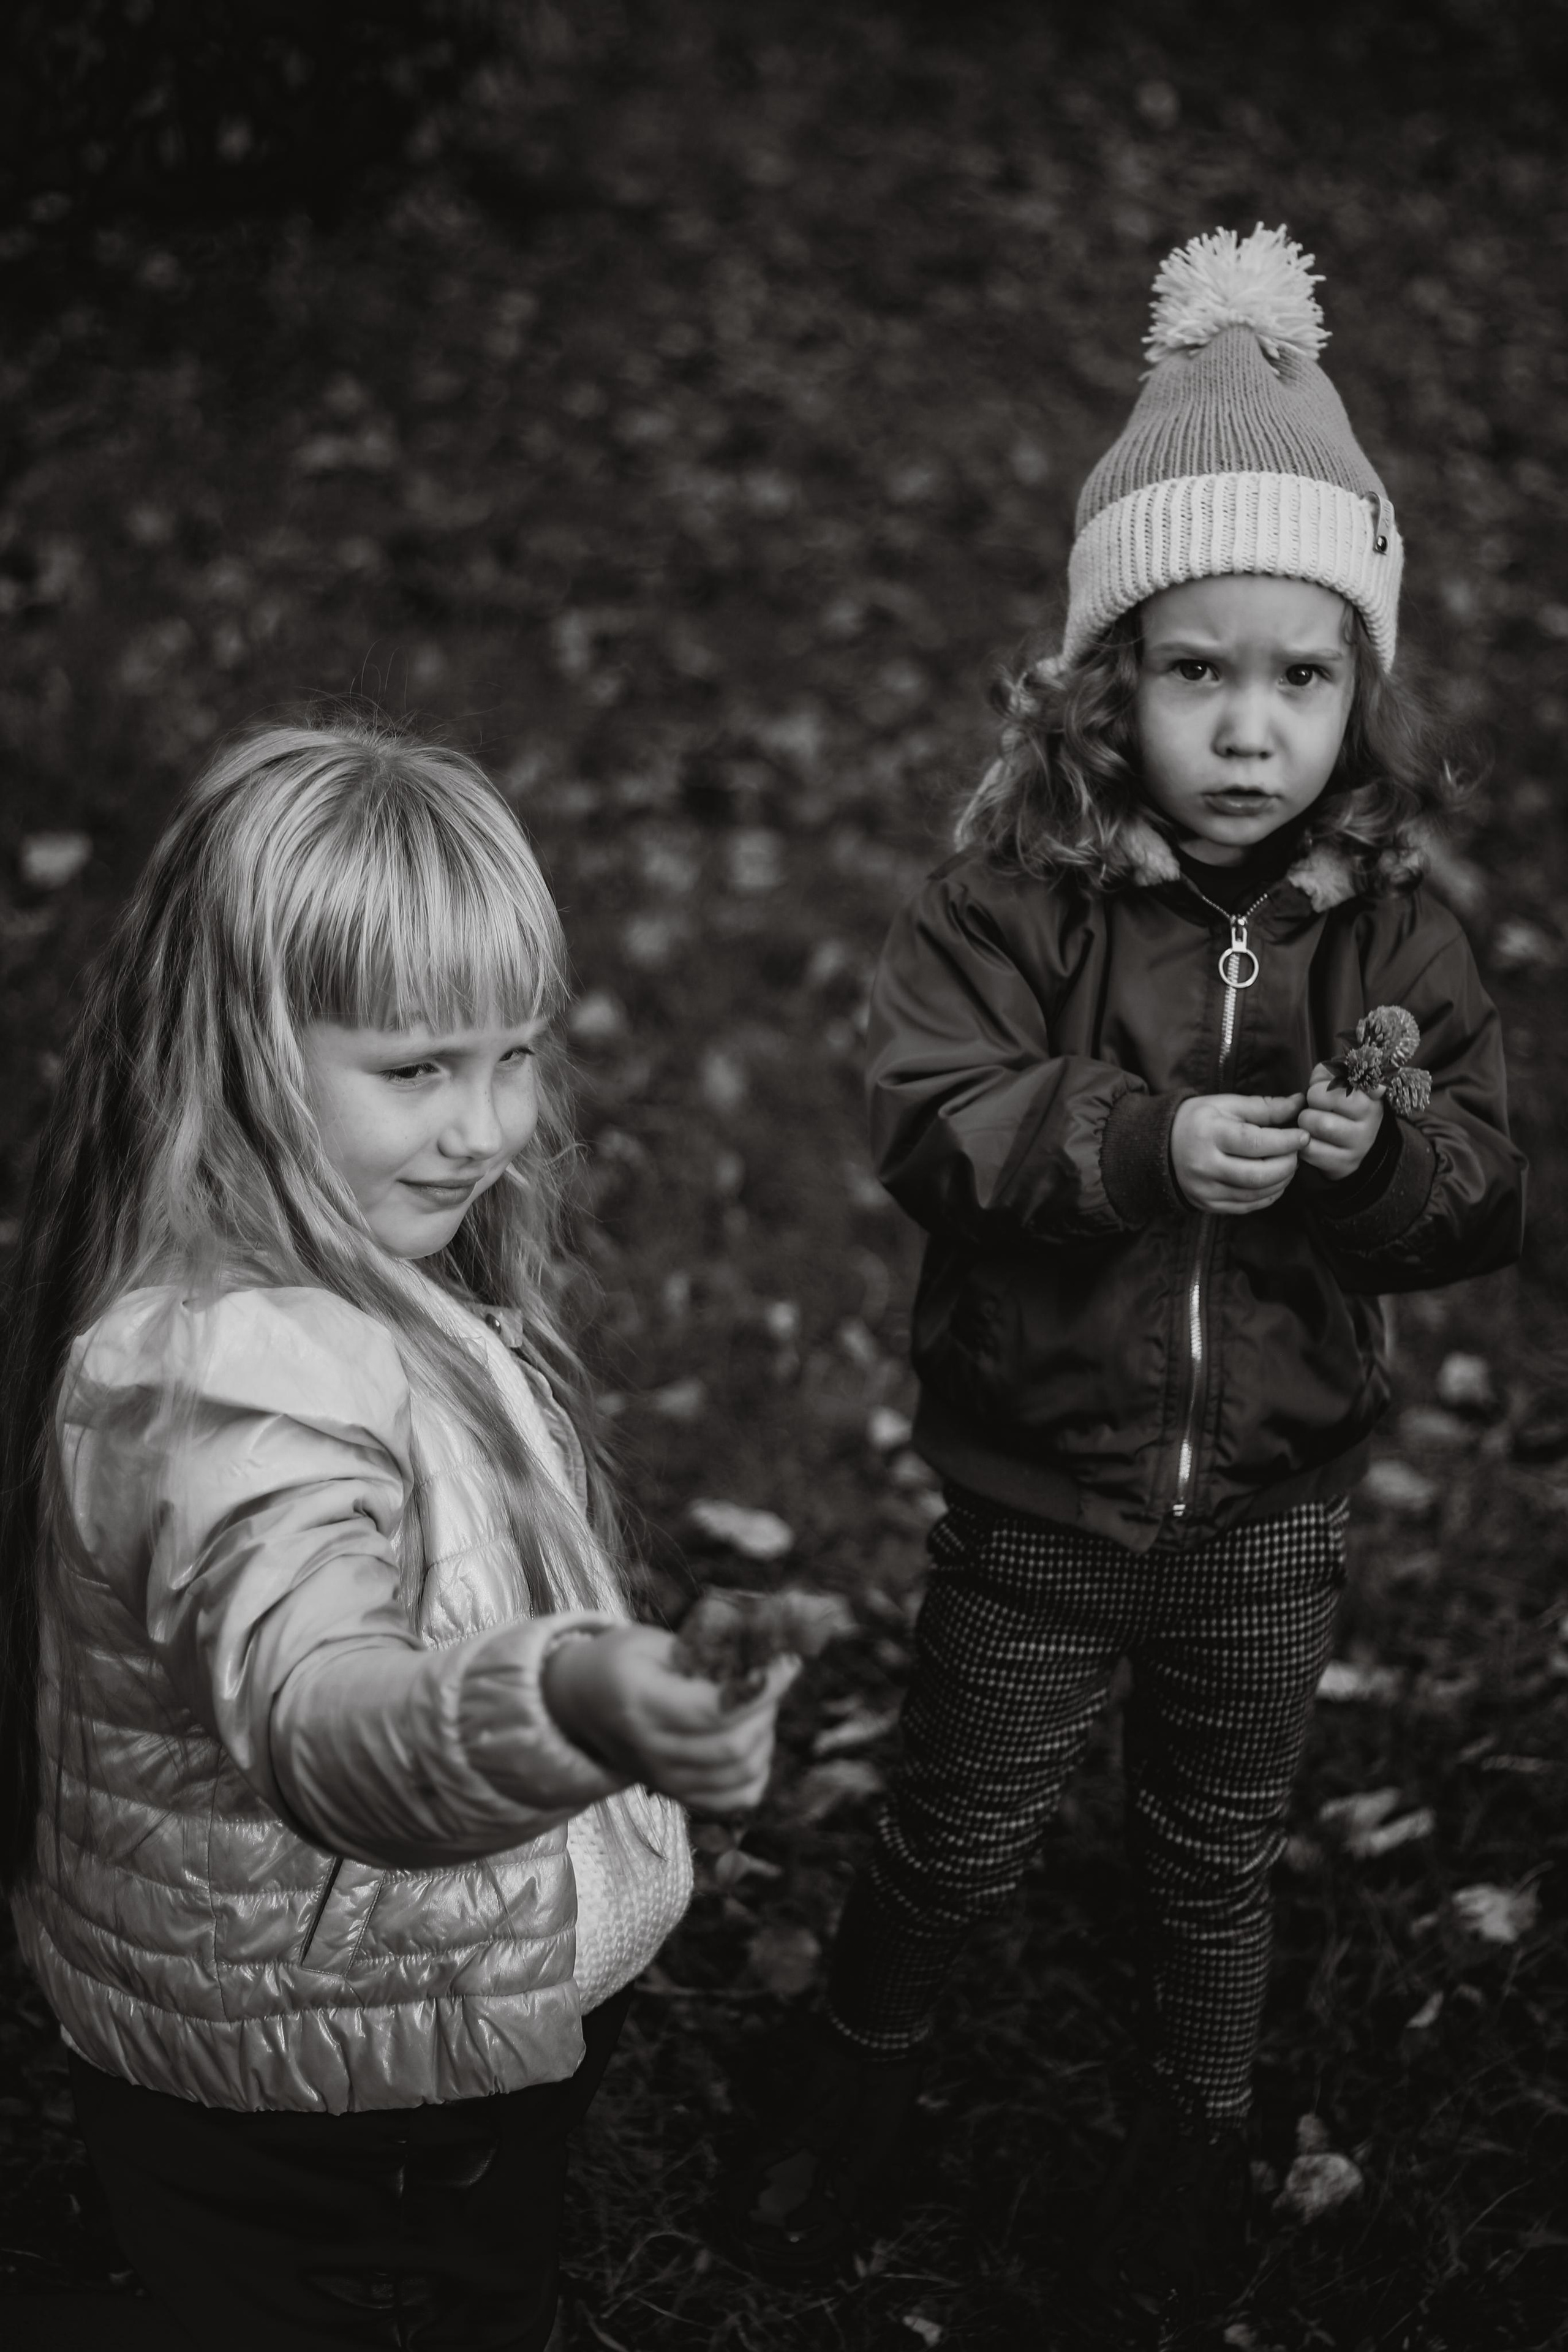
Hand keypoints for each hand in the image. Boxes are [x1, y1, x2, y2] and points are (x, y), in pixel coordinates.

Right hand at [543, 1624, 798, 1814]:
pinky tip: (753, 1742)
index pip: (717, 1710)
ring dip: (764, 1736)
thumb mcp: (649, 1642)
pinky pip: (733, 1799)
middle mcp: (650, 1750)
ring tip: (759, 1706)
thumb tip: (762, 1659)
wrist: (577, 1705)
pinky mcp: (675, 1794)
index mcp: (640, 1704)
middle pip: (733, 1746)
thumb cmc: (616, 1663)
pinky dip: (756, 1773)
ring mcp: (662, 1779)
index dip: (762, 1689)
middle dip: (767, 1709)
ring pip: (740, 1773)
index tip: (786, 1663)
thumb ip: (702, 1652)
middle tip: (773, 1679)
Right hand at [1170, 1092, 1307, 1215]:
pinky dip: (1269, 1195)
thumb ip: (1264, 1107)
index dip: (1286, 1141)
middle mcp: (1205, 1166)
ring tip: (1287, 1164)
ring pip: (1257, 1194)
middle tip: (1296, 1152)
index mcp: (1209, 1135)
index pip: (1256, 1143)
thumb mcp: (1225, 1105)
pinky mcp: (1209, 1205)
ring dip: (1282, 1180)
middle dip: (1287, 1164)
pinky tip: (1274, 1181)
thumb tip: (1298, 1104)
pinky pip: (1248, 1206)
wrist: (1159, 1147)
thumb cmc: (1196, 1120)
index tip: (1304, 1135)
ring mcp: (1206, 1190)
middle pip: (1259, 1174)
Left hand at [1297, 1062, 1383, 1179]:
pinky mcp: (1345, 1164)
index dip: (1324, 1084)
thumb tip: (1325, 1077)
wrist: (1348, 1147)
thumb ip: (1329, 1072)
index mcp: (1370, 1096)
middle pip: (1323, 1098)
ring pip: (1319, 1125)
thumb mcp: (1336, 1084)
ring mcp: (1360, 1145)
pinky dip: (1302, 1144)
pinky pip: (1311, 1150)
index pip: (1344, 1079)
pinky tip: (1310, 1140)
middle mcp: (1370, 1121)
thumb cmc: (1337, 1108)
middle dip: (1310, 1101)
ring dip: (1305, 1123)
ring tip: (1310, 1123)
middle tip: (1314, 1107)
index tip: (1326, 1090)